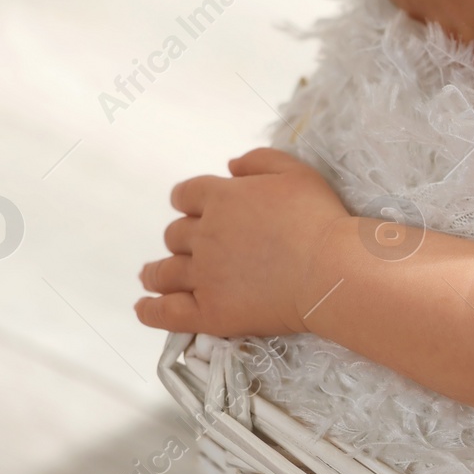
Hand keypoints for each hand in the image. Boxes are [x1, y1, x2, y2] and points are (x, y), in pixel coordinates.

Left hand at [135, 148, 349, 336]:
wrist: (330, 270)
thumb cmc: (319, 218)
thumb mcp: (295, 172)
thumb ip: (259, 161)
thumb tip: (229, 165)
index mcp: (221, 197)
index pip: (185, 194)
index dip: (188, 201)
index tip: (195, 209)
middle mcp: (204, 234)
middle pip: (175, 234)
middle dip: (182, 237)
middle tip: (196, 247)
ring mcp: (204, 275)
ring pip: (163, 272)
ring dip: (156, 272)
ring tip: (152, 276)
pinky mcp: (209, 311)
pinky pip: (166, 313)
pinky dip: (150, 310)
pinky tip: (143, 307)